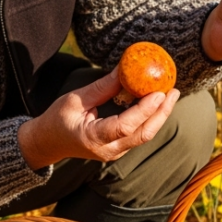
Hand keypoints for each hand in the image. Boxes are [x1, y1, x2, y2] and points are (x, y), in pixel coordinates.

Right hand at [17, 70, 179, 169]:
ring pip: (144, 136)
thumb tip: (125, 68)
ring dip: (159, 115)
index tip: (158, 92)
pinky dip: (150, 119)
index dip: (144, 110)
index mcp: (93, 138)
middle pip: (142, 134)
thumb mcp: (76, 99)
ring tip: (170, 94)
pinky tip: (157, 103)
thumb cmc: (58, 118)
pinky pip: (138, 134)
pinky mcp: (118, 149)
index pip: (125, 126)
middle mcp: (107, 150)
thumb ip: (102, 87)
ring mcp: (114, 153)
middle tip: (173, 91)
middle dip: (161, 113)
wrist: (48, 143)